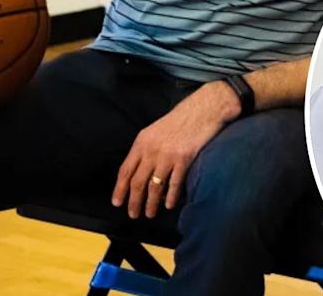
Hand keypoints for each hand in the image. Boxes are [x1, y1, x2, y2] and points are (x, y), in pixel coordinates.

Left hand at [111, 80, 238, 217]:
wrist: (204, 108)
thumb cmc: (182, 118)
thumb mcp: (157, 130)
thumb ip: (147, 148)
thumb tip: (141, 171)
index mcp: (142, 142)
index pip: (125, 170)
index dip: (120, 189)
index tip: (117, 202)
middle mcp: (152, 150)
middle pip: (138, 182)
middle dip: (134, 201)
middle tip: (133, 214)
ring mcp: (168, 155)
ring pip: (154, 186)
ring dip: (151, 203)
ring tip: (150, 213)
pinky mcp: (184, 159)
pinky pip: (174, 183)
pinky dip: (170, 197)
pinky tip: (169, 205)